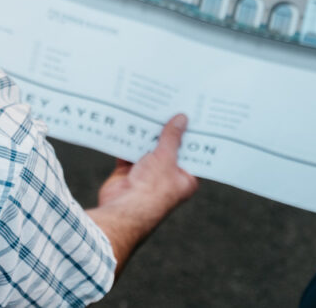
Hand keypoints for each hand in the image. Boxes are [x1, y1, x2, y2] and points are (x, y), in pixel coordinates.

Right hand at [88, 114, 197, 274]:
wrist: (122, 212)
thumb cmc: (152, 191)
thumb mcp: (166, 158)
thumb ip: (171, 137)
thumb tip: (181, 118)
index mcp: (185, 178)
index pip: (192, 152)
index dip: (192, 134)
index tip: (193, 113)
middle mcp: (167, 176)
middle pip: (168, 147)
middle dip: (166, 129)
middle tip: (170, 103)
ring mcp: (147, 174)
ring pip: (147, 148)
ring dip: (146, 132)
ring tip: (149, 106)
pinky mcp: (128, 173)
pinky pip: (128, 152)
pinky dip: (126, 139)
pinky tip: (127, 120)